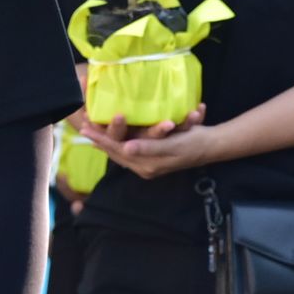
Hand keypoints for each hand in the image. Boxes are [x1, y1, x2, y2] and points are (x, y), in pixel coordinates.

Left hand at [76, 106, 220, 181]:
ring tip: (90, 131)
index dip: (101, 140)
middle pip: (116, 152)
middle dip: (99, 140)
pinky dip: (117, 141)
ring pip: (120, 151)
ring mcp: (147, 162)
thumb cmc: (192, 144)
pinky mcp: (151, 155)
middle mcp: (144, 166)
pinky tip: (108, 136)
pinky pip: (129, 149)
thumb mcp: (171, 145)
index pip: (118, 151)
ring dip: (105, 140)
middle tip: (82, 127)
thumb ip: (148, 148)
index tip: (85, 129)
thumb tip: (126, 149)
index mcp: (146, 165)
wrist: (210, 146)